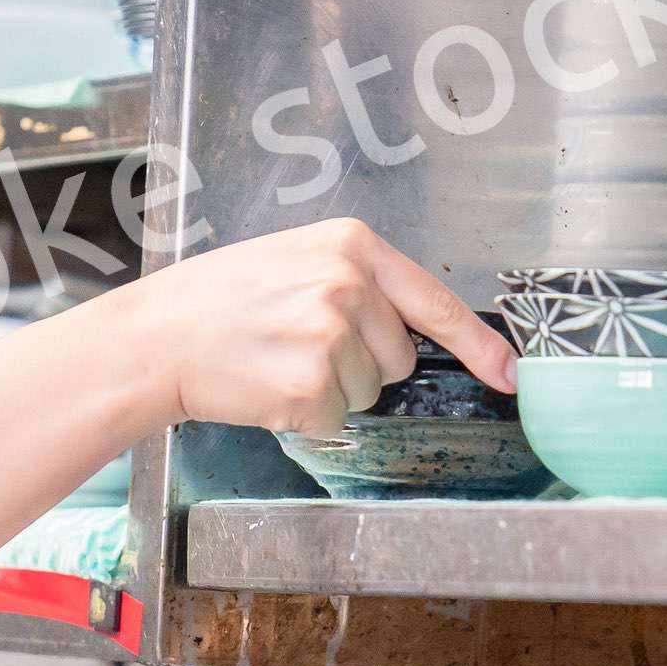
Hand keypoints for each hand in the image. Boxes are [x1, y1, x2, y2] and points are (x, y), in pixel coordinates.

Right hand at [93, 218, 515, 438]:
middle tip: (296, 344)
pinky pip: (334, 420)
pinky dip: (303, 418)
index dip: (480, 346)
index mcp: (351, 245)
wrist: (156, 336)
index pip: (436, 302)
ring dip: (328, 390)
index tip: (511, 374)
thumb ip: (357, 284)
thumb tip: (417, 333)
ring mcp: (330, 336)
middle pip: (400, 356)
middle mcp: (348, 285)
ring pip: (368, 391)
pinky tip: (265, 387)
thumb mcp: (295, 261)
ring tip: (274, 360)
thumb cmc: (218, 301)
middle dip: (362, 363)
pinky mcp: (309, 386)